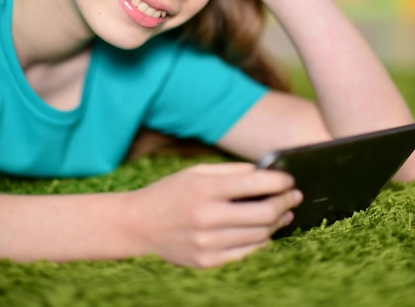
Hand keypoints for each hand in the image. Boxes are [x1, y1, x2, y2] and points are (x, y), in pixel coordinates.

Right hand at [129, 162, 301, 267]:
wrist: (138, 224)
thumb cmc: (171, 192)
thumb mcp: (197, 172)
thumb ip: (231, 172)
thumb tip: (266, 172)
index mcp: (205, 189)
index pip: (254, 183)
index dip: (279, 181)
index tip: (289, 179)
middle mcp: (207, 217)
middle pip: (263, 213)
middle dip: (284, 202)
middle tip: (294, 196)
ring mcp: (207, 243)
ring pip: (259, 235)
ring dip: (276, 223)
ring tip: (284, 213)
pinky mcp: (207, 262)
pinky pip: (245, 253)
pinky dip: (260, 241)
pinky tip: (265, 231)